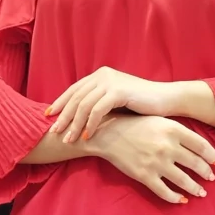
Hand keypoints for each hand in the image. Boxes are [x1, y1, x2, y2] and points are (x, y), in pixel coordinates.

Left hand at [46, 67, 175, 143]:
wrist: (167, 100)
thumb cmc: (142, 105)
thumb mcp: (116, 102)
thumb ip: (99, 105)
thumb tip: (80, 119)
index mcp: (100, 76)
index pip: (73, 90)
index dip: (59, 103)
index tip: (48, 117)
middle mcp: (102, 76)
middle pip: (75, 97)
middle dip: (63, 116)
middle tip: (53, 132)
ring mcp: (110, 82)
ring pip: (83, 105)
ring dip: (74, 124)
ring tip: (68, 139)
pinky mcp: (118, 91)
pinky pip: (97, 110)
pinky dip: (90, 124)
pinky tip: (87, 136)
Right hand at [89, 115, 214, 203]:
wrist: (108, 133)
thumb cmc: (135, 125)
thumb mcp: (159, 120)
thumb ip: (178, 132)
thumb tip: (198, 146)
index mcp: (173, 130)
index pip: (201, 145)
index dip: (211, 156)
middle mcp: (168, 147)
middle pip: (195, 164)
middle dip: (206, 173)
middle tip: (211, 178)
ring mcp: (157, 163)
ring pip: (183, 180)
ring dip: (195, 188)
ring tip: (201, 192)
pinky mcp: (145, 176)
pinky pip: (165, 192)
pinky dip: (176, 198)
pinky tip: (182, 200)